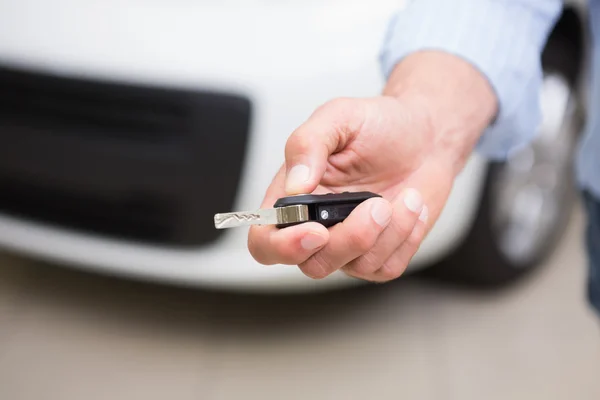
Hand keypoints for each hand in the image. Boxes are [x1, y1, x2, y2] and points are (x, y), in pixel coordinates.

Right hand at [248, 52, 496, 281]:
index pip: (265, 241)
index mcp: (294, 197)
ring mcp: (349, 243)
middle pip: (312, 264)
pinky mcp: (381, 254)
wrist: (425, 134)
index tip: (316, 230)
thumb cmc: (377, 124)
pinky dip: (406, 237)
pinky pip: (387, 267)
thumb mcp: (339, 116)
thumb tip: (294, 185)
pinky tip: (411, 207)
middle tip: (377, 206)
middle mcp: (317, 225)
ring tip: (406, 196)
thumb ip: (308, 144)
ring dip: (388, 232)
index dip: (282, 247)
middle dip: (350, 239)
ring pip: (355, 266)